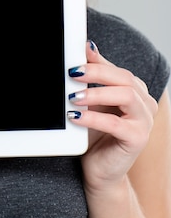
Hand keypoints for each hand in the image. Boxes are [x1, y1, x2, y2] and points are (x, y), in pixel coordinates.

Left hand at [67, 41, 157, 193]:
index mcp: (136, 90)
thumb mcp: (92, 101)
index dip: (97, 62)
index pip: (117, 69)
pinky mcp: (138, 139)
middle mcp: (145, 103)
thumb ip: (93, 76)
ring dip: (96, 93)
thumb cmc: (96, 134)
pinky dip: (92, 118)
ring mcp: (144, 121)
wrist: (100, 170)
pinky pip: (115, 124)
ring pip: (125, 96)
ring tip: (73, 97)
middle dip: (96, 73)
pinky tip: (75, 116)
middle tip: (72, 73)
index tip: (76, 58)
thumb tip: (87, 47)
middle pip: (124, 78)